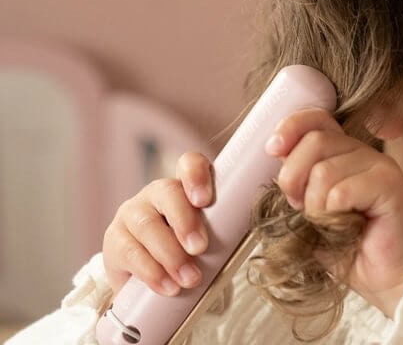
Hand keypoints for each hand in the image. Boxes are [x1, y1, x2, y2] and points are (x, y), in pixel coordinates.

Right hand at [102, 152, 213, 296]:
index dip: (196, 175)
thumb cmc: (186, 251)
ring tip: (189, 279)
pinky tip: (168, 286)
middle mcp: (155, 193)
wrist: (147, 280)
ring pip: (147, 226)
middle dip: (185, 221)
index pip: (189, 164)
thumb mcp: (205, 236)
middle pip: (167, 193)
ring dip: (171, 255)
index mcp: (183, 185)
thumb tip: (242, 238)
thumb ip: (221, 230)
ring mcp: (131, 213)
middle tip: (200, 248)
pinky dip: (152, 272)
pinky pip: (130, 252)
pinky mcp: (113, 239)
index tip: (205, 200)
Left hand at [268, 109, 402, 316]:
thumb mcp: (311, 211)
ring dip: (315, 207)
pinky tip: (347, 228)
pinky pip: (341, 192)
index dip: (291, 127)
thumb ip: (297, 180)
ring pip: (323, 171)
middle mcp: (362, 151)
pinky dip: (332, 216)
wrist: (388, 279)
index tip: (272, 148)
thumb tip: (276, 152)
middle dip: (293, 178)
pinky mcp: (390, 183)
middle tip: (301, 209)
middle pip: (314, 141)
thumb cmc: (350, 248)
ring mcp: (379, 164)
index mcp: (343, 152)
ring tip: (330, 226)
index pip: (316, 118)